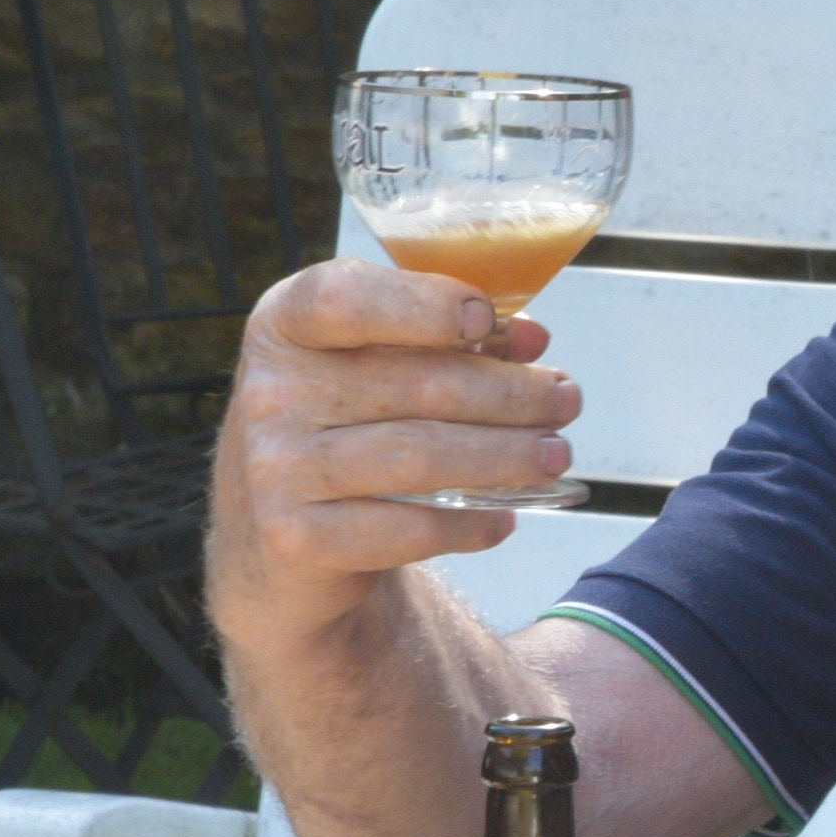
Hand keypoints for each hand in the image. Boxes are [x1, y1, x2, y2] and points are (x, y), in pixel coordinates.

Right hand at [207, 258, 580, 645]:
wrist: (279, 535)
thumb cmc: (346, 423)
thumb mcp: (374, 364)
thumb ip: (447, 340)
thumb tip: (531, 338)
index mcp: (285, 326)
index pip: (344, 298)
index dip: (424, 304)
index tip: (488, 318)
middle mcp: (269, 393)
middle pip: (417, 385)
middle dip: (512, 394)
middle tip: (566, 400)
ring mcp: (276, 468)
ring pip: (421, 457)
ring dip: (507, 456)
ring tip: (555, 454)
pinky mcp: (296, 537)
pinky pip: (409, 528)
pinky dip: (471, 523)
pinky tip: (506, 516)